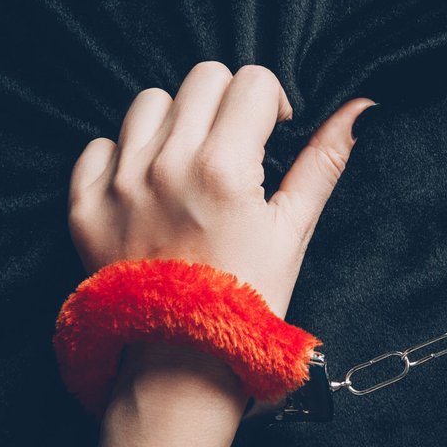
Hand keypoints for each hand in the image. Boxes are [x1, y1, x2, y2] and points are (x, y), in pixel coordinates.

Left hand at [67, 61, 374, 446]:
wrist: (178, 367)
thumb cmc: (248, 303)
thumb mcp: (293, 231)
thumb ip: (323, 162)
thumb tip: (362, 109)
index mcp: (223, 166)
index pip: (252, 82)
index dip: (272, 104)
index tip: (272, 136)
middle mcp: (166, 164)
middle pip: (202, 79)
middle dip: (227, 104)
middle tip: (235, 149)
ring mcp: (120, 183)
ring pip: (149, 103)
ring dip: (175, 124)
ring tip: (190, 167)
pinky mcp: (85, 205)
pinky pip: (99, 146)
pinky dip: (123, 158)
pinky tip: (149, 190)